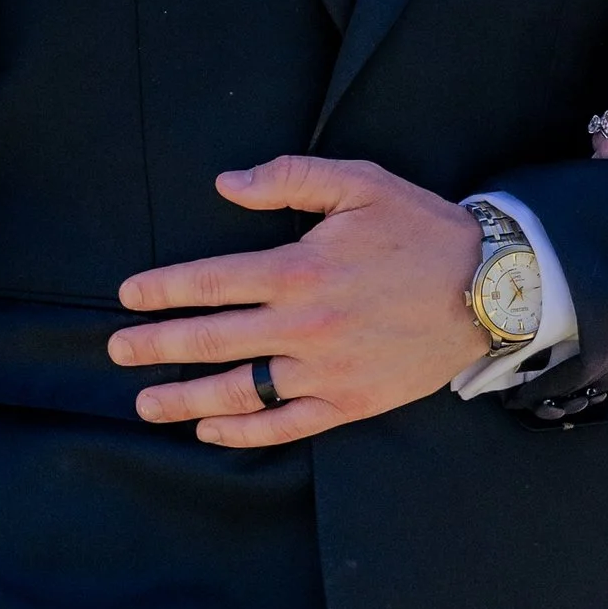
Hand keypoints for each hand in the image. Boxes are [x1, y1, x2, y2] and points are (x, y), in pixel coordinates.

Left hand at [109, 153, 485, 448]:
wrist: (489, 287)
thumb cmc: (421, 228)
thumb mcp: (360, 182)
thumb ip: (288, 177)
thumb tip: (227, 185)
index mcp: (301, 269)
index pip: (213, 282)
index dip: (164, 290)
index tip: (129, 297)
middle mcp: (305, 325)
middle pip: (212, 339)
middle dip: (157, 346)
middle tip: (117, 351)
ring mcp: (326, 370)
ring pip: (239, 390)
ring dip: (184, 398)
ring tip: (145, 401)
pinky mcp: (349, 402)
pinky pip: (284, 425)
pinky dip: (242, 431)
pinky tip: (210, 429)